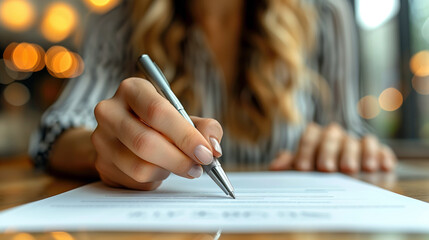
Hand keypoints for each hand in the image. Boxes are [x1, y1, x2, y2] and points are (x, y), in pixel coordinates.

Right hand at [91, 78, 222, 189]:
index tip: (205, 153)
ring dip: (168, 171)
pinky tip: (159, 169)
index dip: (185, 136)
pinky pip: (134, 181)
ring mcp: (101, 139)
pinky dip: (155, 179)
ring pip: (139, 166)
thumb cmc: (161, 124)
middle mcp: (109, 111)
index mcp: (132, 89)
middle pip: (145, 142)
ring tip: (179, 165)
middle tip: (199, 168)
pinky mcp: (101, 164)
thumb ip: (205, 127)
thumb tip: (213, 148)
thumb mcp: (185, 118)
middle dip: (179, 159)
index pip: (158, 112)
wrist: (127, 135)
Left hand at [269, 123, 395, 172]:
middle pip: (331, 136)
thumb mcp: (301, 168)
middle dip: (328, 152)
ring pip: (355, 141)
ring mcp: (355, 142)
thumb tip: (275, 167)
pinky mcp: (376, 150)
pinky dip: (380, 155)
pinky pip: (379, 148)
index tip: (302, 169)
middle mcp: (336, 136)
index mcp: (316, 137)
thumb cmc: (316, 173)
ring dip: (354, 155)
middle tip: (326, 169)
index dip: (305, 151)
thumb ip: (289, 165)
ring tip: (353, 170)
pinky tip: (381, 167)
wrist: (340, 178)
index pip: (310, 136)